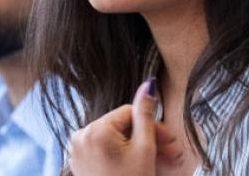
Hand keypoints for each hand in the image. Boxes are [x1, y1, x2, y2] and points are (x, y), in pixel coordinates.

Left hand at [68, 79, 185, 175]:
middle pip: (123, 126)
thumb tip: (149, 84)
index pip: (129, 113)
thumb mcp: (144, 148)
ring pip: (116, 137)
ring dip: (140, 146)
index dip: (152, 125)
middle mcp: (80, 136)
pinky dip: (124, 153)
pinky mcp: (80, 161)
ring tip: (160, 161)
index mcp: (94, 130)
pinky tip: (142, 164)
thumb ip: (146, 114)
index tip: (169, 140)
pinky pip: (106, 149)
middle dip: (149, 138)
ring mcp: (78, 150)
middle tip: (171, 153)